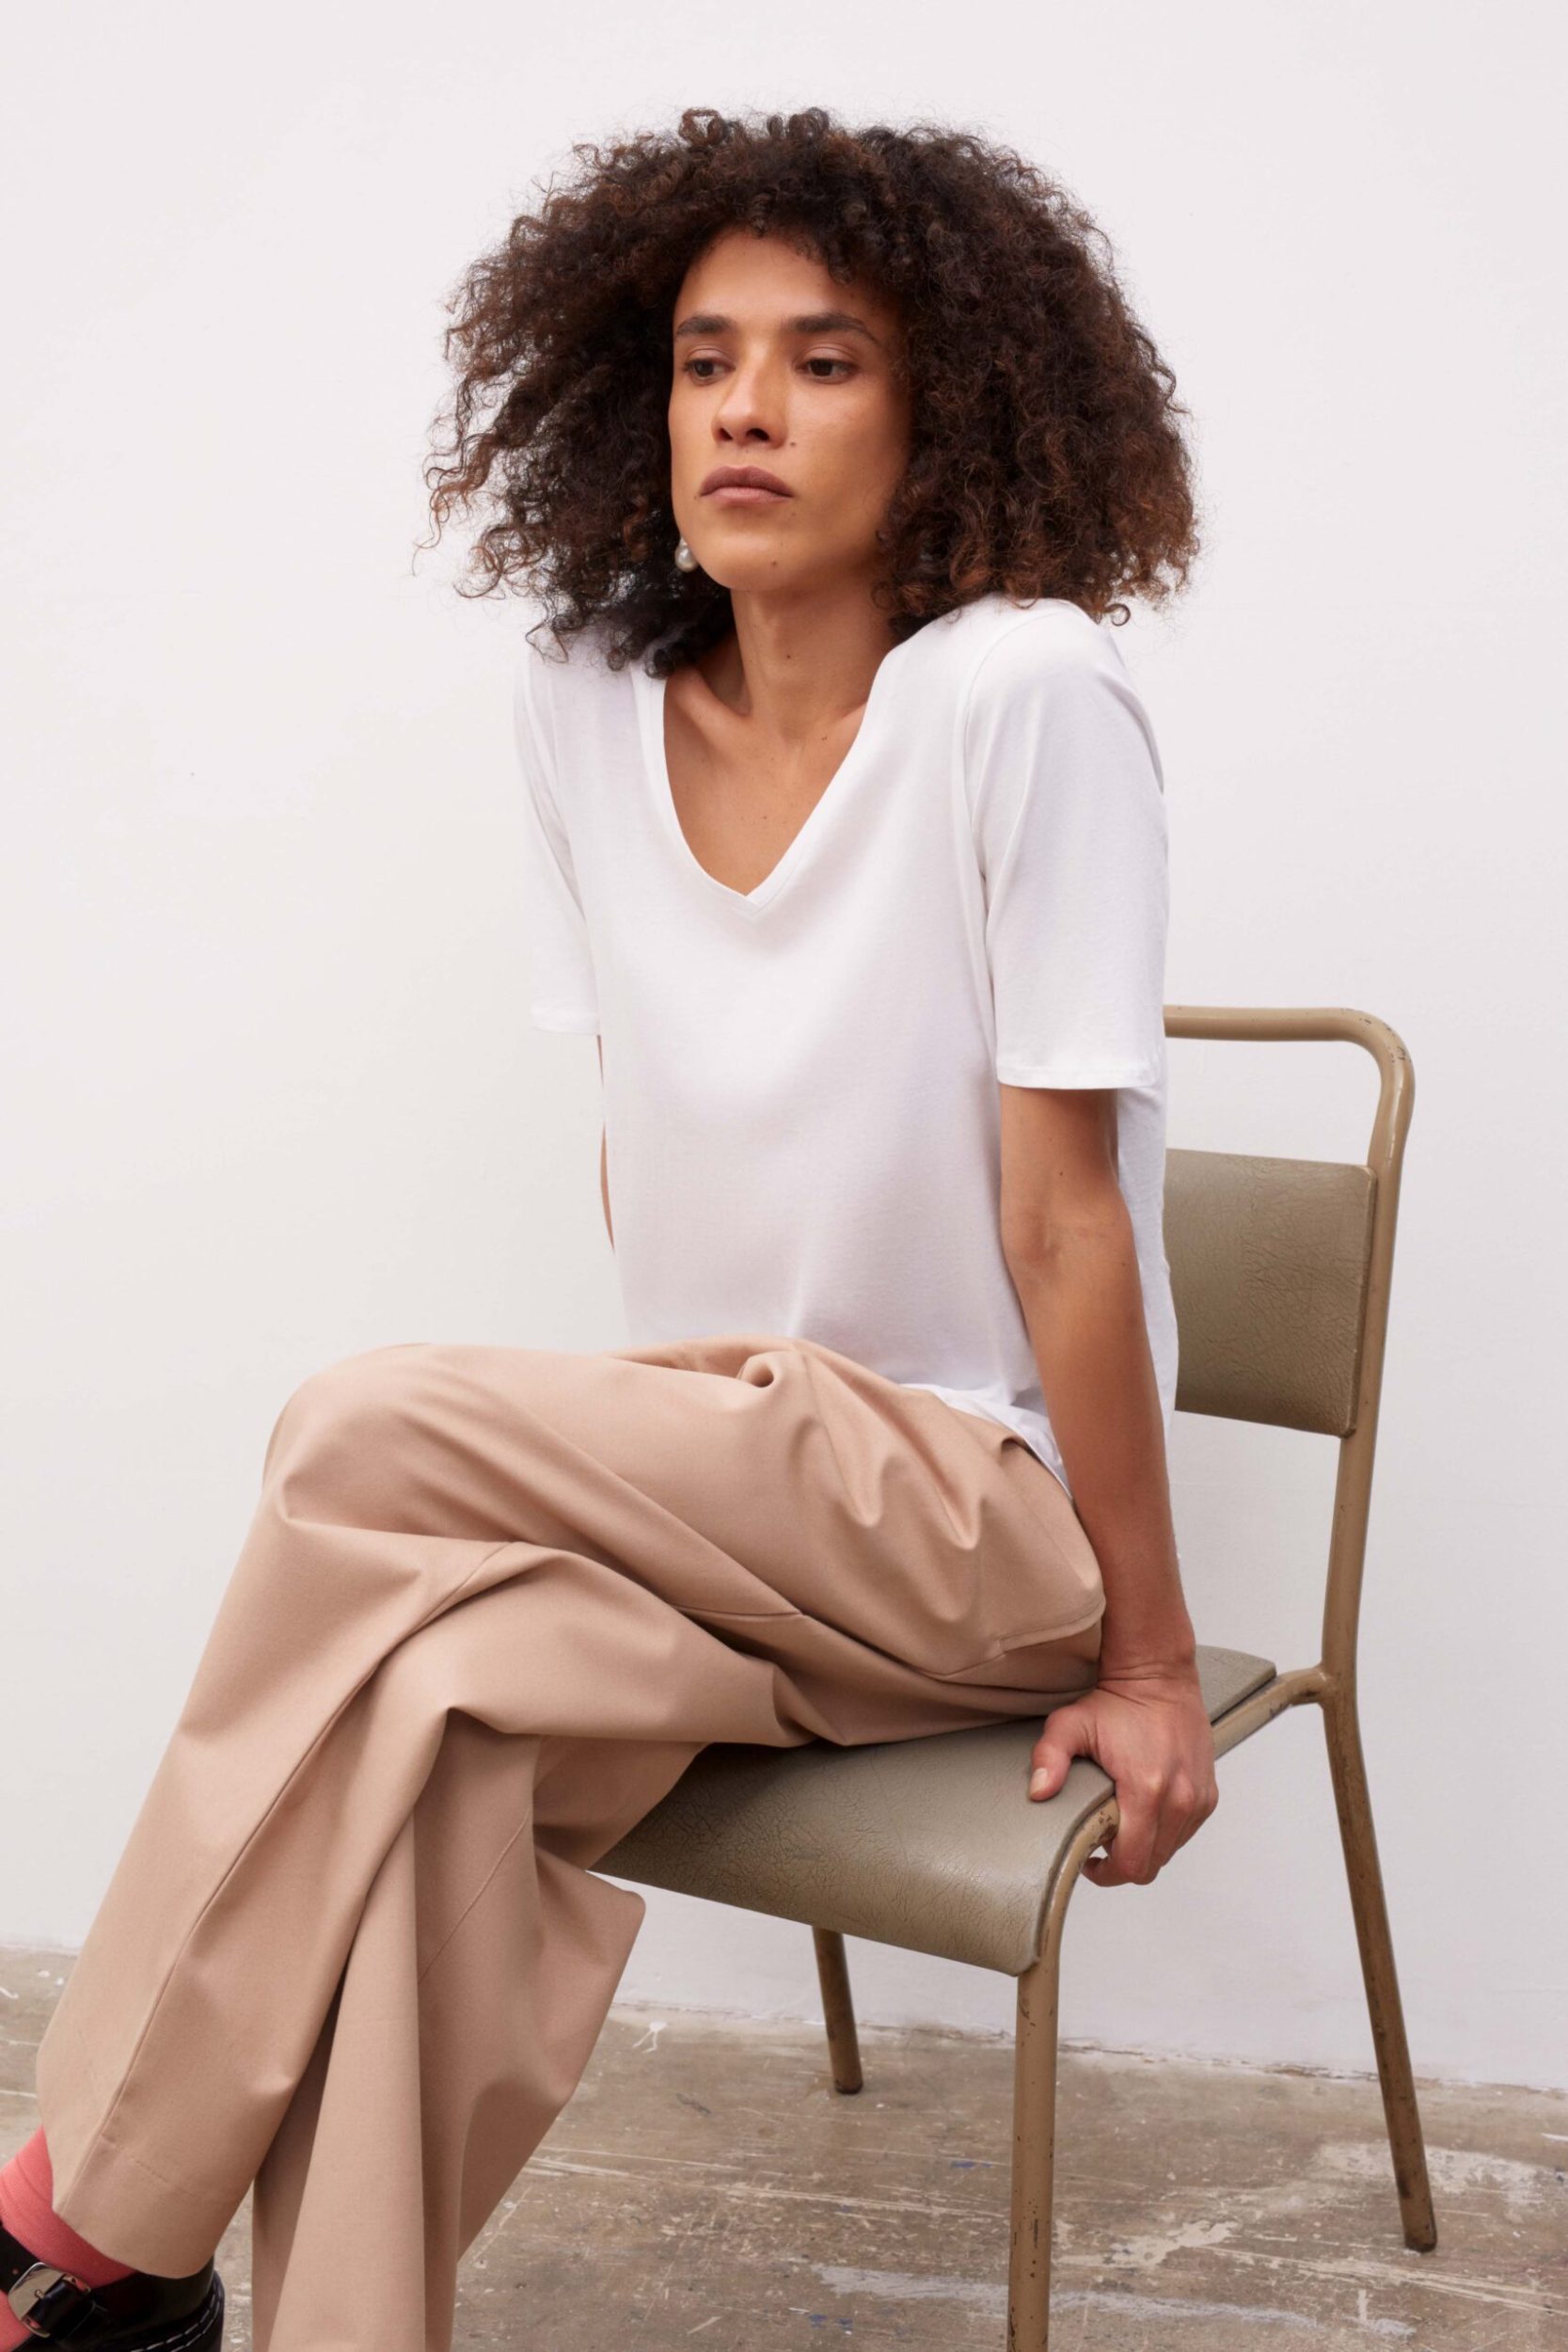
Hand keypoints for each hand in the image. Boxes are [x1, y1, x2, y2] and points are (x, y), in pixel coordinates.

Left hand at [1025, 1658, 1218, 1886]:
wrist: (1158, 1676)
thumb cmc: (1116, 1703)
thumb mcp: (1070, 1725)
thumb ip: (1048, 1759)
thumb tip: (1038, 1791)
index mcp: (1146, 1789)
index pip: (1132, 1863)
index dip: (1107, 1873)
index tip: (1090, 1860)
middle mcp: (1179, 1799)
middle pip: (1151, 1864)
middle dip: (1124, 1862)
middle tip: (1101, 1841)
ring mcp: (1198, 1799)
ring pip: (1170, 1851)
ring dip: (1146, 1847)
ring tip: (1122, 1823)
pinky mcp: (1208, 1795)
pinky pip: (1185, 1833)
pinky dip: (1165, 1832)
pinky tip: (1144, 1812)